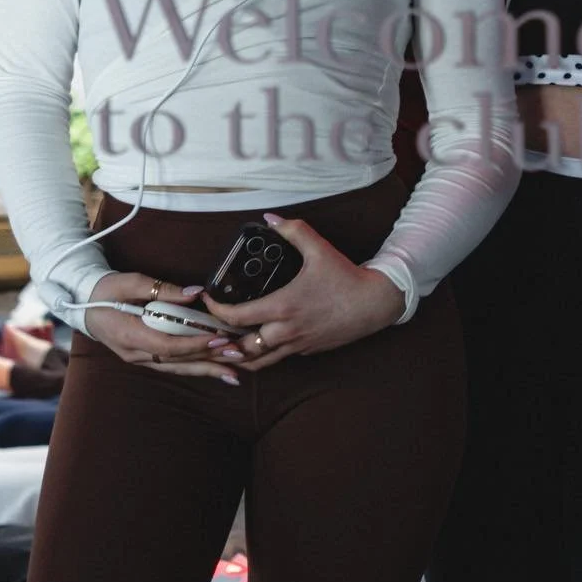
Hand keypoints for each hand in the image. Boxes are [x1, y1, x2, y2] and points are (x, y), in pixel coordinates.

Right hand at [83, 270, 242, 382]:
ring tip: (233, 372)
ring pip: (176, 367)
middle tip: (237, 357)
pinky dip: (193, 366)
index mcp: (129, 335)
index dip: (194, 344)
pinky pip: (172, 364)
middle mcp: (135, 353)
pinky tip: (213, 369)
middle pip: (176, 361)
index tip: (219, 339)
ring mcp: (138, 358)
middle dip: (209, 360)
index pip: (167, 345)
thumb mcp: (130, 282)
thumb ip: (162, 289)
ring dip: (205, 369)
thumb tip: (195, 293)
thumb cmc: (105, 290)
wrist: (82, 304)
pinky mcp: (143, 357)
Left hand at [200, 214, 405, 371]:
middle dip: (222, 342)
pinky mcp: (308, 350)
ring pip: (259, 362)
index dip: (216, 311)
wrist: (374, 304)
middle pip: (242, 348)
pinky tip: (259, 344)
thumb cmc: (345, 278)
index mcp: (283, 307)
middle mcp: (286, 331)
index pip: (237, 317)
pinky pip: (279, 358)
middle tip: (210, 330)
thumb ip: (293, 230)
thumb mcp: (319, 249)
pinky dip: (263, 355)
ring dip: (239, 356)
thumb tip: (271, 218)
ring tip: (225, 347)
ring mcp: (297, 344)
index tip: (207, 300)